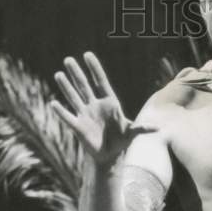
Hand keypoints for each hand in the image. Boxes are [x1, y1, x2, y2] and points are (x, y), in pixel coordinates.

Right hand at [51, 52, 156, 168]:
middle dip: (77, 73)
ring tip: (58, 74)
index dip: (95, 69)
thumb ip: (141, 128)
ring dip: (66, 87)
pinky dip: (61, 111)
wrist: (109, 155)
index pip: (100, 81)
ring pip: (74, 97)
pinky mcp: (78, 126)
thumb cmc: (121, 141)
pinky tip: (53, 103)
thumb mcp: (131, 133)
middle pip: (84, 86)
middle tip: (68, 59)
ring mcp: (85, 114)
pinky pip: (68, 117)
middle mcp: (95, 105)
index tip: (88, 55)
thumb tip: (157, 128)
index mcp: (109, 102)